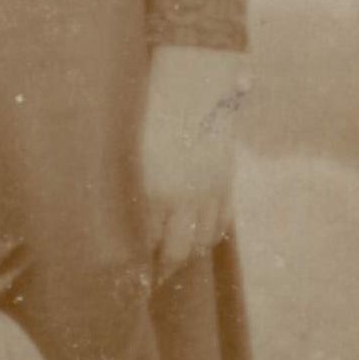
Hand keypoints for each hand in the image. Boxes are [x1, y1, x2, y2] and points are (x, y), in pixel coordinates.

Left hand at [139, 43, 247, 280]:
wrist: (197, 82)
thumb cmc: (156, 111)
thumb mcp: (137, 151)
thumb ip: (139, 187)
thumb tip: (135, 218)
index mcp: (154, 188)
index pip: (147, 240)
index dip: (140, 258)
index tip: (131, 269)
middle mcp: (185, 196)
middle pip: (177, 250)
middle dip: (164, 268)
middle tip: (154, 278)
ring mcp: (210, 190)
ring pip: (202, 240)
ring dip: (187, 254)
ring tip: (174, 261)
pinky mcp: (227, 181)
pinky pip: (222, 221)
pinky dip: (210, 235)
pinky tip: (200, 239)